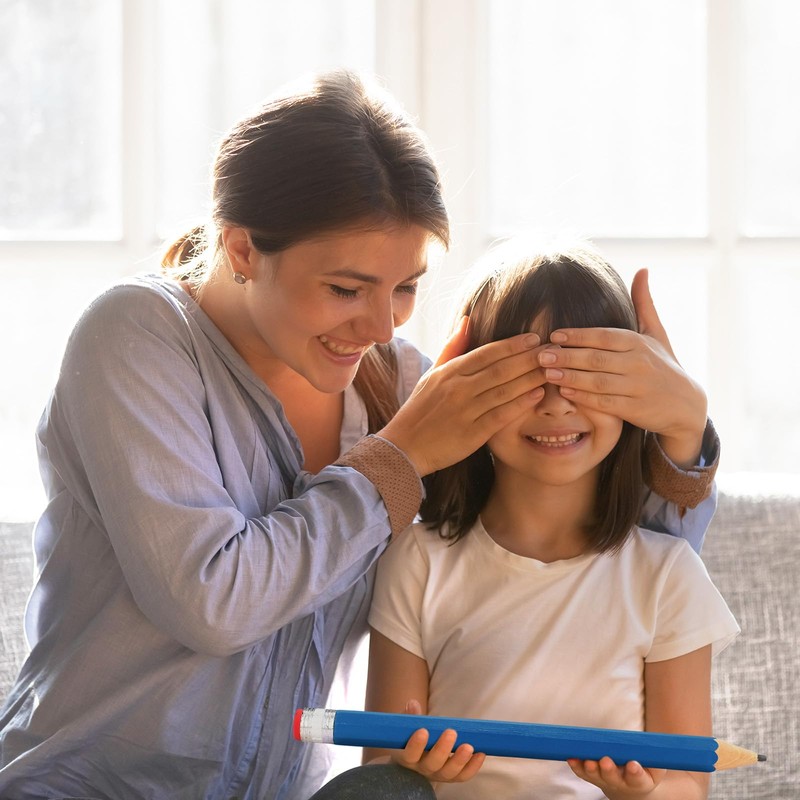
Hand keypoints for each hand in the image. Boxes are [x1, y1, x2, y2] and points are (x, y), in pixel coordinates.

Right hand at [379, 325, 545, 475]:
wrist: (404, 447)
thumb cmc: (420, 410)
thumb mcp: (432, 374)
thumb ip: (452, 348)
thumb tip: (467, 320)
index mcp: (449, 372)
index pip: (487, 352)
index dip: (513, 344)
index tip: (534, 338)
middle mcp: (458, 389)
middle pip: (501, 368)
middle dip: (529, 358)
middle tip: (552, 351)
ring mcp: (465, 411)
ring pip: (504, 390)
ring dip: (530, 378)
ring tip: (551, 369)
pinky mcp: (472, 434)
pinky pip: (501, 415)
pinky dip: (521, 404)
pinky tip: (538, 395)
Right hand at [391, 700, 484, 782]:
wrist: (418, 754)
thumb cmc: (412, 736)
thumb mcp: (408, 727)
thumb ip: (411, 716)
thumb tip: (413, 704)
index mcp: (408, 757)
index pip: (410, 754)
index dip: (416, 745)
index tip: (423, 731)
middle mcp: (422, 769)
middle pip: (432, 764)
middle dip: (442, 749)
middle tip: (451, 732)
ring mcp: (438, 775)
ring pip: (449, 773)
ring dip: (460, 760)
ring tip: (469, 747)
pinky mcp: (452, 776)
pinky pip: (463, 775)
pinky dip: (473, 767)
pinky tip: (480, 753)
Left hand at [536, 269, 706, 467]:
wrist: (686, 405)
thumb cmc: (664, 365)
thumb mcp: (656, 334)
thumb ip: (643, 304)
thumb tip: (642, 269)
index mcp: (640, 342)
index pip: (604, 336)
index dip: (578, 335)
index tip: (554, 335)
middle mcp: (639, 363)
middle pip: (597, 358)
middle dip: (566, 356)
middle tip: (541, 354)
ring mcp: (638, 387)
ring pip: (598, 381)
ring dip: (570, 377)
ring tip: (546, 372)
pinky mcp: (635, 409)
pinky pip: (605, 403)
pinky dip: (584, 398)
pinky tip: (565, 392)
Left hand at [568, 756, 664, 798]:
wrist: (631, 788)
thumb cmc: (646, 770)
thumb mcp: (656, 766)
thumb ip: (655, 756)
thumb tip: (655, 742)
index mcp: (639, 782)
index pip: (637, 778)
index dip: (635, 772)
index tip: (633, 765)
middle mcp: (620, 783)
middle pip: (612, 778)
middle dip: (608, 770)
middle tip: (605, 761)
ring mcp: (604, 780)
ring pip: (595, 776)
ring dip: (590, 768)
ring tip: (588, 761)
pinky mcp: (592, 776)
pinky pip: (582, 772)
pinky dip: (576, 766)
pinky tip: (571, 758)